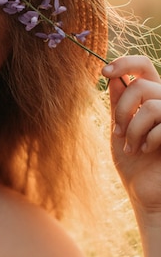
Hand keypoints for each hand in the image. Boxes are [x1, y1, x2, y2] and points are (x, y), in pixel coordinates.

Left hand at [102, 56, 160, 217]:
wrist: (146, 193)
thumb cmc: (134, 163)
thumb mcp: (119, 128)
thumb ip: (119, 103)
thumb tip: (113, 77)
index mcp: (152, 97)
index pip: (143, 66)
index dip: (124, 63)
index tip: (103, 72)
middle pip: (140, 85)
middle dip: (122, 110)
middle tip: (117, 131)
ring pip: (149, 105)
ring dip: (132, 129)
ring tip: (131, 147)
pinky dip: (148, 139)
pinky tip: (146, 151)